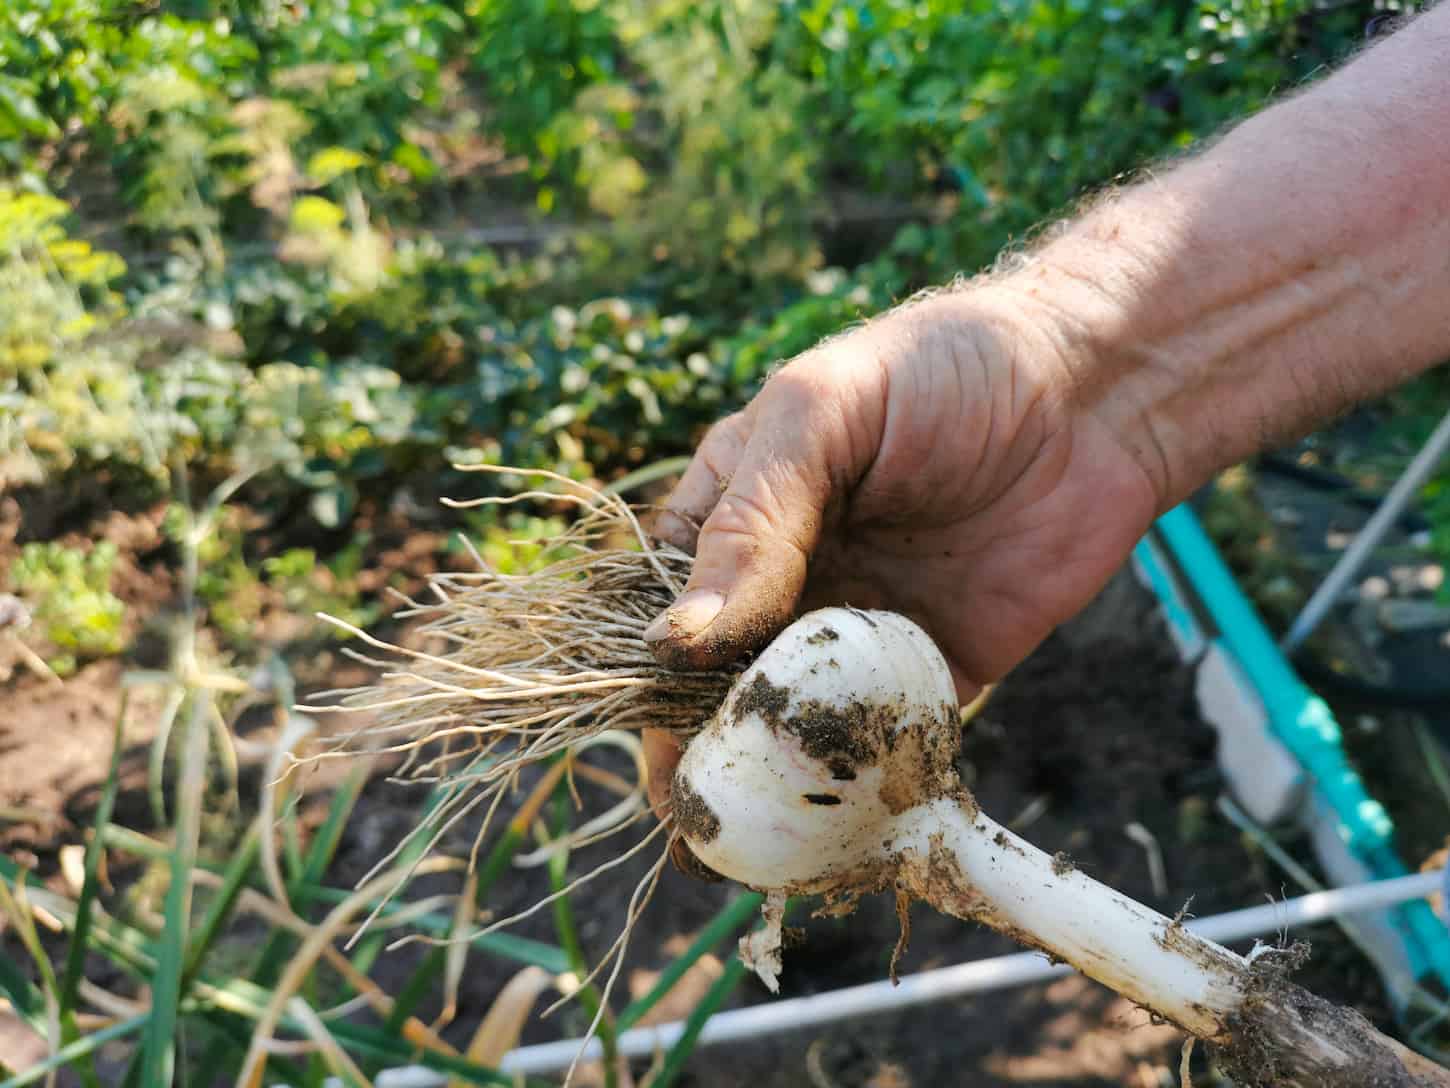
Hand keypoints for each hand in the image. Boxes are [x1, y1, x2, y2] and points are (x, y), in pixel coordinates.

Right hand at [641, 286, 1162, 813]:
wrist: (1096, 392)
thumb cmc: (941, 370)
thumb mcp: (822, 416)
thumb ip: (752, 522)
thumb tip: (679, 641)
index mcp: (737, 515)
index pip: (666, 607)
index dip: (650, 673)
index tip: (650, 729)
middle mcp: (788, 582)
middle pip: (720, 683)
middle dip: (704, 749)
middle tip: (699, 811)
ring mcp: (858, 630)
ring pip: (795, 724)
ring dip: (776, 782)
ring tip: (759, 840)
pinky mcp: (935, 669)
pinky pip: (886, 739)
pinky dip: (864, 781)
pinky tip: (844, 820)